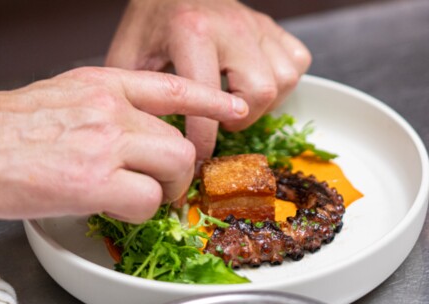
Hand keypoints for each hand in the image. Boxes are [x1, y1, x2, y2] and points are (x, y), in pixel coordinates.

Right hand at [0, 67, 246, 222]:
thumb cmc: (11, 129)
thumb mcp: (65, 96)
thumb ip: (107, 107)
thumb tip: (138, 132)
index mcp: (104, 84)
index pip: (173, 87)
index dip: (210, 98)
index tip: (234, 108)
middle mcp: (110, 108)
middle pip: (180, 141)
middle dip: (178, 170)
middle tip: (161, 184)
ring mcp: (105, 142)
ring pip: (174, 166)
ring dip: (165, 190)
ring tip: (141, 197)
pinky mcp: (93, 181)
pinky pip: (146, 199)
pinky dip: (140, 210)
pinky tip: (116, 206)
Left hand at [106, 0, 311, 158]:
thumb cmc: (152, 20)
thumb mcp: (130, 55)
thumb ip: (138, 94)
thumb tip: (149, 139)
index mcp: (192, 32)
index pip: (207, 97)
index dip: (204, 138)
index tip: (199, 158)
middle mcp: (231, 27)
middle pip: (260, 90)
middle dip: (243, 119)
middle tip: (222, 122)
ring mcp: (256, 25)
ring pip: (284, 79)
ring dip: (265, 103)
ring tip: (239, 102)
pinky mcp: (271, 26)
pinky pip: (298, 61)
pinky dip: (283, 80)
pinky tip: (256, 83)